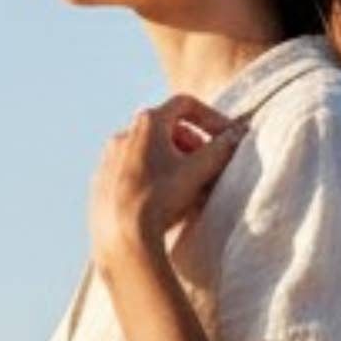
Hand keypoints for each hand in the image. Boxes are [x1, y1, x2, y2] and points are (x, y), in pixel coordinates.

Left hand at [89, 93, 245, 278]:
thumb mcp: (200, 170)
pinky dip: (150, 179)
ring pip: (147, 152)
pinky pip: (131, 173)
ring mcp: (109, 159)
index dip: (210, 117)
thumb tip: (239, 134)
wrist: (122, 236)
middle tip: (206, 165)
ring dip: (171, 162)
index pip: (185, 104)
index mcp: (148, 123)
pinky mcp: (101, 183)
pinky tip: (160, 202)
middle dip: (191, 143)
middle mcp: (123, 134)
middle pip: (165, 128)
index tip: (224, 136)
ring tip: (186, 186)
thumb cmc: (162, 198)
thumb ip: (222, 148)